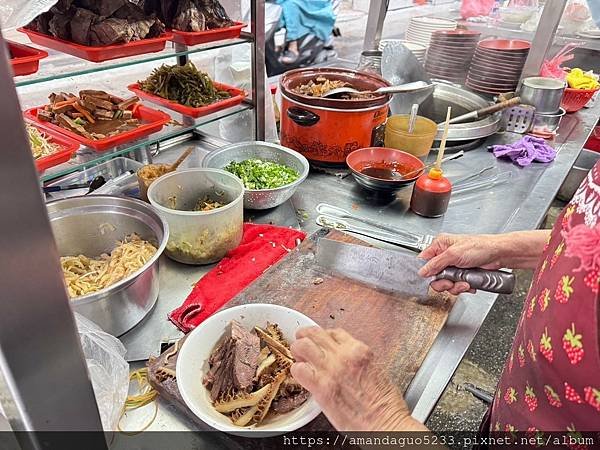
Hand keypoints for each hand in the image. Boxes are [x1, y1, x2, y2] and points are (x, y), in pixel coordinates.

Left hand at [290, 327, 426, 431]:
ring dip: (298, 351)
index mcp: (359, 350)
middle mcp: (344, 355)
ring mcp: (331, 369)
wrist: (385, 423)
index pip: (333, 332)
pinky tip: (302, 377)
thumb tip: (343, 360)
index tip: (321, 344)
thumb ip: (356, 360)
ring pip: (302, 346)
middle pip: (314, 333)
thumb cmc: (385, 404)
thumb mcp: (375, 370)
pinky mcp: (321, 387)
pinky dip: (297, 371)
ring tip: (299, 360)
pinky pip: (299, 369)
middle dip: (305, 338)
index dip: (323, 337)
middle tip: (302, 346)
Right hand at [418, 233, 503, 294]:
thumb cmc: (481, 247)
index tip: (431, 279)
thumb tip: (422, 272)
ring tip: (464, 282)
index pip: (424, 260)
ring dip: (455, 286)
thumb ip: (436, 264)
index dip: (426, 272)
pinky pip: (456, 285)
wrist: (499, 254)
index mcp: (440, 245)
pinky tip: (469, 283)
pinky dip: (462, 287)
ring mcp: (454, 265)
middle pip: (434, 275)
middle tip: (450, 283)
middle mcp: (445, 255)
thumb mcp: (454, 254)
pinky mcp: (462, 273)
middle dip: (443, 282)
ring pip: (445, 282)